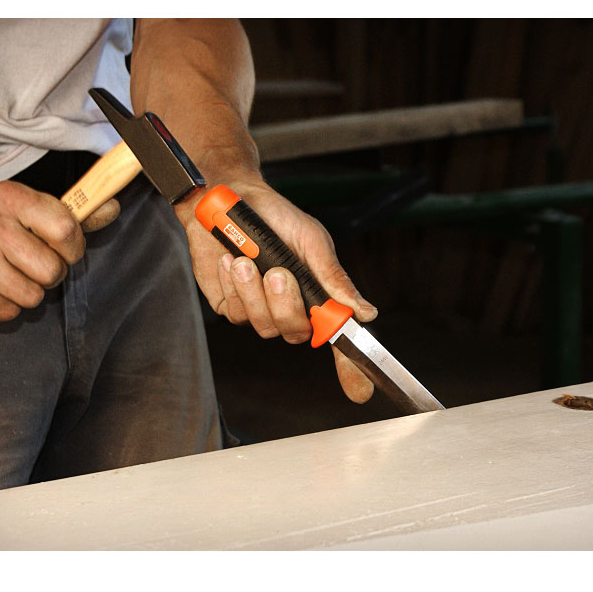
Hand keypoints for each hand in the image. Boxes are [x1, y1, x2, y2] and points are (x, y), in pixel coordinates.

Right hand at [0, 180, 85, 319]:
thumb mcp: (24, 207)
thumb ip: (71, 215)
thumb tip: (112, 208)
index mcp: (12, 199)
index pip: (66, 229)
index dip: (74, 248)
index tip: (65, 250)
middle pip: (53, 270)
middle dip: (51, 274)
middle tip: (34, 266)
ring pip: (34, 295)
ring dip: (29, 292)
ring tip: (12, 275)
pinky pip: (10, 311)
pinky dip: (7, 306)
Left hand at [176, 179, 378, 402]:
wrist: (227, 200)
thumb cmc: (275, 217)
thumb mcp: (312, 240)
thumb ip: (333, 278)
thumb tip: (365, 313)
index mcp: (315, 293)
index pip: (335, 337)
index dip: (349, 367)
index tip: (361, 391)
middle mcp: (289, 307)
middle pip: (295, 332)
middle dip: (285, 304)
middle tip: (277, 272)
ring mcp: (258, 309)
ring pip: (263, 324)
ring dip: (253, 291)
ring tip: (245, 259)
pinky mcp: (230, 305)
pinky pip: (236, 312)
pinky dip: (233, 286)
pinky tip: (229, 261)